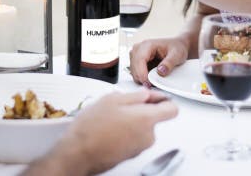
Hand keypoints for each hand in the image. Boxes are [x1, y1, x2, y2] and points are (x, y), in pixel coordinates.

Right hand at [27, 91, 177, 175]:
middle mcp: (147, 136)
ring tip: (110, 118)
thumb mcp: (112, 99)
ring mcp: (139, 148)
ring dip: (130, 121)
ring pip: (141, 128)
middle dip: (140, 110)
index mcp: (147, 119)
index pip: (172, 109)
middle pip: (153, 118)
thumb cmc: (92, 128)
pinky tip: (108, 129)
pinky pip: (133, 139)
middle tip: (121, 105)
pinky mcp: (130, 155)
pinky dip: (124, 132)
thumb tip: (146, 95)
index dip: (164, 100)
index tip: (155, 97)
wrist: (78, 153)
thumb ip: (135, 95)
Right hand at [129, 37, 188, 86]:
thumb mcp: (177, 54)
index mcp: (147, 45)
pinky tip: (151, 80)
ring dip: (142, 80)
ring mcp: (136, 55)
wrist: (176, 47)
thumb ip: (169, 63)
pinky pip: (136, 73)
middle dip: (142, 79)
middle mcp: (138, 49)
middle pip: (134, 67)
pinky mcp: (136, 62)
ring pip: (133, 72)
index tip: (149, 83)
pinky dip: (143, 79)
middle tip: (154, 86)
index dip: (142, 73)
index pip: (140, 60)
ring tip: (154, 82)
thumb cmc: (176, 48)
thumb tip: (160, 71)